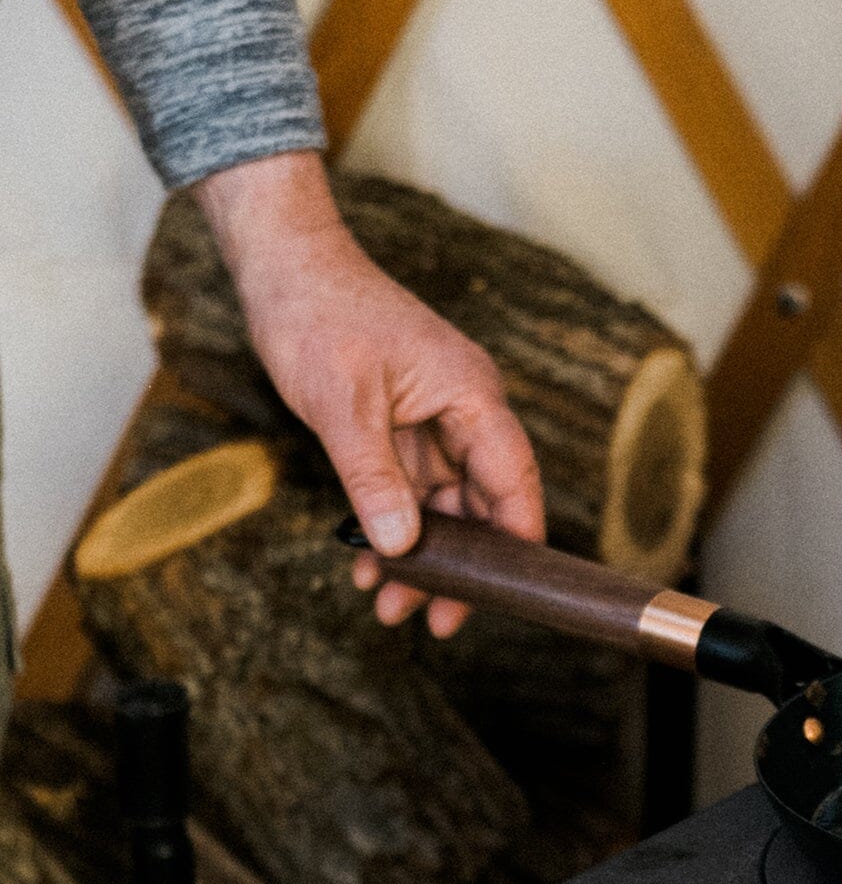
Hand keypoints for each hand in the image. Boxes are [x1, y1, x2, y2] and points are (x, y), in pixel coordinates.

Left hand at [195, 151, 543, 636]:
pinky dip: (391, 525)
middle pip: (482, 504)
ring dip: (421, 554)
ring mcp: (433, 420)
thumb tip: (404, 545)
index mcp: (472, 396)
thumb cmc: (317, 314)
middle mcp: (464, 411)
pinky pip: (409, 489)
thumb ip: (375, 479)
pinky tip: (368, 561)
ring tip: (388, 604)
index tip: (509, 593)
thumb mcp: (341, 405)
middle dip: (460, 564)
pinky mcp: (402, 426)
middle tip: (433, 619)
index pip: (514, 480)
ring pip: (444, 504)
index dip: (516, 540)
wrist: (281, 263)